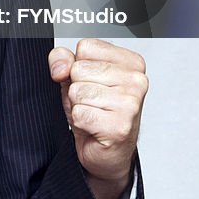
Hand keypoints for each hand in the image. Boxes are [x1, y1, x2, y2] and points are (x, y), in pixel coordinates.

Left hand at [48, 38, 147, 198]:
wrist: (107, 151)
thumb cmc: (95, 110)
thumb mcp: (75, 76)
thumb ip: (62, 59)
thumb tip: (61, 68)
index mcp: (131, 62)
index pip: (86, 47)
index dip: (77, 66)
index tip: (91, 82)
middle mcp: (137, 80)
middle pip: (79, 69)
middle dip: (77, 88)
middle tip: (93, 103)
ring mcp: (131, 104)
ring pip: (77, 91)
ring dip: (78, 106)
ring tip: (94, 114)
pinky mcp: (120, 126)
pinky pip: (80, 113)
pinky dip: (80, 122)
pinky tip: (95, 127)